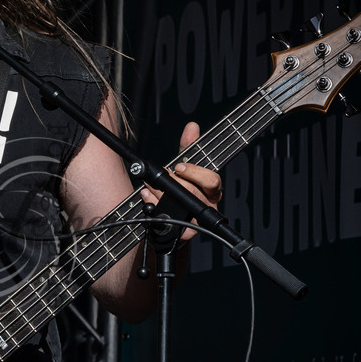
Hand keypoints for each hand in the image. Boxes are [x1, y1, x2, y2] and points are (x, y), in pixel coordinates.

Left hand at [142, 121, 221, 241]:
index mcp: (211, 189)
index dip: (196, 173)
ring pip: (182, 210)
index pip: (212, 180)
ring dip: (160, 196)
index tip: (178, 166)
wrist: (174, 220)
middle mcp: (208, 205)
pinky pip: (171, 224)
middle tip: (158, 175)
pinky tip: (147, 201)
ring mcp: (197, 222)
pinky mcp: (184, 234)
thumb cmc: (182, 191)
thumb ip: (188, 148)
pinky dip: (156, 210)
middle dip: (173, 182)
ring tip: (148, 188)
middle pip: (195, 194)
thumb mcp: (185, 168)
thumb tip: (192, 127)